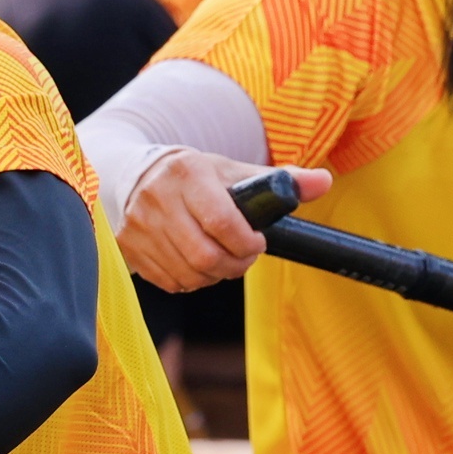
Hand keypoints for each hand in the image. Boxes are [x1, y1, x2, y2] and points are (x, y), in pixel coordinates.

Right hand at [113, 154, 328, 293]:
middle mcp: (157, 199)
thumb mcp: (235, 171)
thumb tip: (324, 181)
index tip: (257, 241)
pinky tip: (197, 263)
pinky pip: (171, 282)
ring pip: (189, 274)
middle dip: (235, 265)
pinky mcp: (128, 250)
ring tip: (222, 258)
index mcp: (187, 173)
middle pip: (205, 256)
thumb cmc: (197, 177)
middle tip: (244, 256)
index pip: (222, 222)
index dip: (247, 242)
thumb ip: (282, 179)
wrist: (138, 175)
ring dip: (215, 275)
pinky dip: (192, 280)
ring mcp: (139, 227)